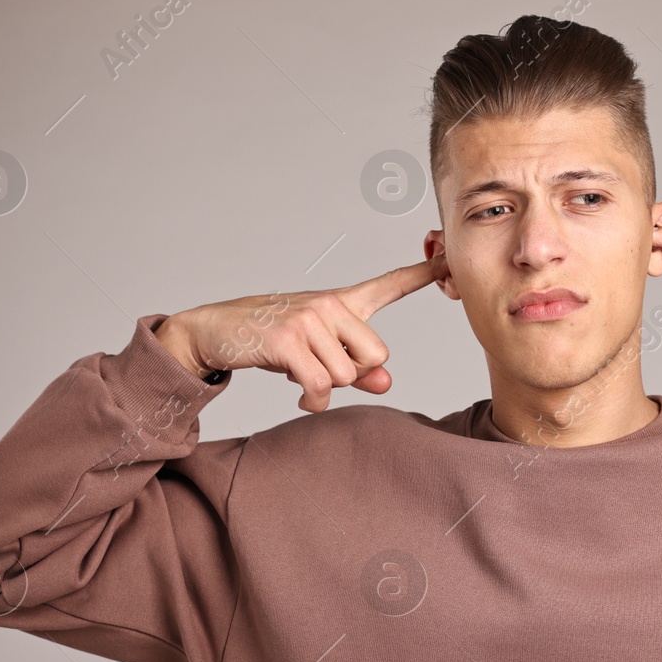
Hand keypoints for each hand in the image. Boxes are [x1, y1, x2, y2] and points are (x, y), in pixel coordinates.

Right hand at [154, 254, 445, 411]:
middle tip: (324, 369)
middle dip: (355, 374)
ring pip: (347, 375)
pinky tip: (300, 394)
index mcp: (341, 302)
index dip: (422, 275)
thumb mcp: (319, 351)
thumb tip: (386, 384)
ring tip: (304, 377)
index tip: (448, 262)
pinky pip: (321, 386)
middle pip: (377, 355)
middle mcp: (329, 305)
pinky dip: (313, 400)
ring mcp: (308, 320)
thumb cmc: (272, 339)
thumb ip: (358, 367)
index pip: (388, 285)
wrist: (214, 331)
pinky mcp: (287, 341)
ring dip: (327, 389)